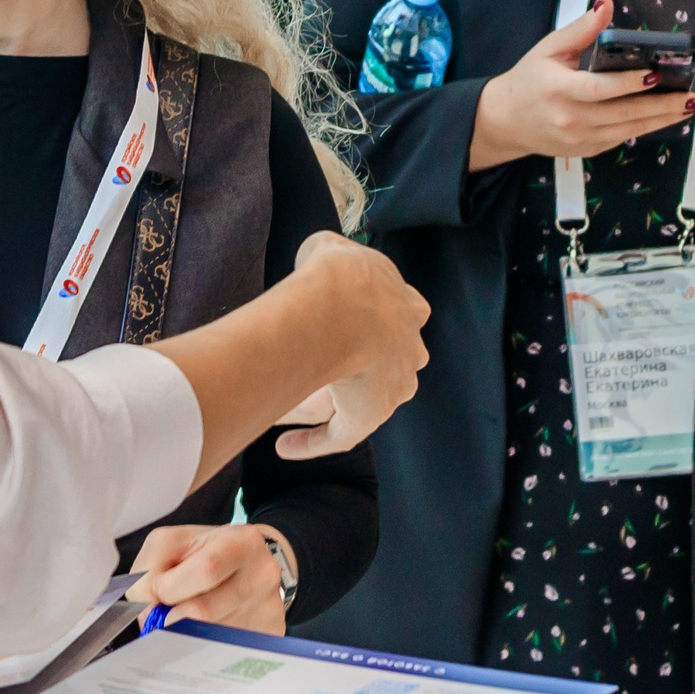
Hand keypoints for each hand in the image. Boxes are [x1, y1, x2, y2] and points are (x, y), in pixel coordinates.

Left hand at [125, 524, 292, 634]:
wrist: (252, 560)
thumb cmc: (207, 550)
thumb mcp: (172, 543)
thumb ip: (149, 571)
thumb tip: (149, 613)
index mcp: (241, 542)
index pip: (206, 571)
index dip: (171, 588)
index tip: (160, 590)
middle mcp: (263, 576)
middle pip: (205, 612)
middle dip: (171, 616)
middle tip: (164, 611)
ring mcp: (269, 609)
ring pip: (210, 639)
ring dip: (186, 632)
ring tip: (187, 614)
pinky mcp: (270, 634)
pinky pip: (224, 653)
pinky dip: (204, 645)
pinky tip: (206, 627)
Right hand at [269, 232, 429, 460]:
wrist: (341, 306)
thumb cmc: (337, 274)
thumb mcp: (329, 247)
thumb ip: (329, 253)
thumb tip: (319, 260)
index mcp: (407, 307)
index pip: (410, 312)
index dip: (388, 316)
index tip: (362, 316)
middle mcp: (408, 350)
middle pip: (403, 359)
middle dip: (381, 360)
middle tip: (341, 359)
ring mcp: (393, 387)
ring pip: (375, 399)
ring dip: (346, 401)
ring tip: (308, 403)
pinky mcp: (368, 415)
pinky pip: (340, 436)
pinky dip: (312, 443)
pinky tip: (284, 446)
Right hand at [466, 0, 694, 171]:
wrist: (505, 121)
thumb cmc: (529, 79)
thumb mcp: (549, 48)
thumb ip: (581, 28)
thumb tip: (607, 4)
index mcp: (559, 90)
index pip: (600, 88)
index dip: (629, 83)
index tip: (656, 75)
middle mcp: (571, 119)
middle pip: (623, 113)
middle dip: (661, 105)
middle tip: (690, 95)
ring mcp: (579, 139)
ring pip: (628, 130)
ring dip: (661, 119)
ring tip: (688, 106)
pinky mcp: (586, 150)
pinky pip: (621, 139)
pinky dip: (645, 128)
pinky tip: (665, 117)